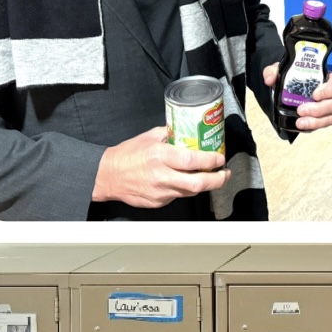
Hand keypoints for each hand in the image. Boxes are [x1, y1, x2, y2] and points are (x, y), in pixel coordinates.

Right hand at [93, 126, 228, 206]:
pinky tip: (188, 181)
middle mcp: (161, 175)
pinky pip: (179, 196)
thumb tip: (187, 130)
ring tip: (212, 176)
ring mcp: (161, 191)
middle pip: (198, 183)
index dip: (210, 161)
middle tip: (224, 173)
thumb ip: (169, 134)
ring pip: (191, 191)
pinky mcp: (159, 202)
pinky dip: (187, 189)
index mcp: (159, 155)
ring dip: (205, 185)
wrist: (107, 176)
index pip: (192, 160)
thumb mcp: (148, 137)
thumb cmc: (127, 155)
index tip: (219, 157)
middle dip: (217, 180)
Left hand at [264, 63, 331, 130]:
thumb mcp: (280, 70)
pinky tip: (301, 126)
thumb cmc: (290, 77)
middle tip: (301, 110)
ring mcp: (327, 108)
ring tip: (300, 122)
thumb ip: (273, 71)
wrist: (287, 89)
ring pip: (330, 117)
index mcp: (325, 79)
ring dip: (316, 121)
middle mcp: (330, 94)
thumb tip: (270, 79)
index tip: (315, 95)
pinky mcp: (322, 119)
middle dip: (319, 109)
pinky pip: (323, 125)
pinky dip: (313, 126)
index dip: (329, 90)